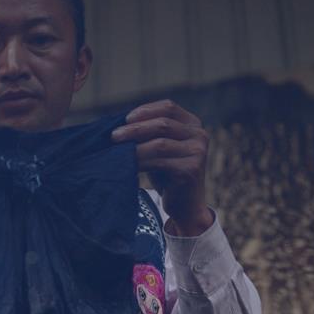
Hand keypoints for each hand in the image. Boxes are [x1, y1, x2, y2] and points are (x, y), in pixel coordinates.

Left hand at [111, 99, 213, 235]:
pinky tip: (128, 164)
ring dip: (134, 145)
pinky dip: (140, 161)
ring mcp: (198, 152)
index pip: (168, 107)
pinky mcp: (191, 169)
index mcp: (193, 125)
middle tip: (113, 136)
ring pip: (159, 143)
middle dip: (134, 129)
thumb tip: (119, 122)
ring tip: (116, 150)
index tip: (125, 118)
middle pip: (163, 124)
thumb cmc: (167, 174)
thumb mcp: (159, 147)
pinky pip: (159, 160)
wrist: (185, 206)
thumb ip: (148, 133)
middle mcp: (200, 135)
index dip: (145, 111)